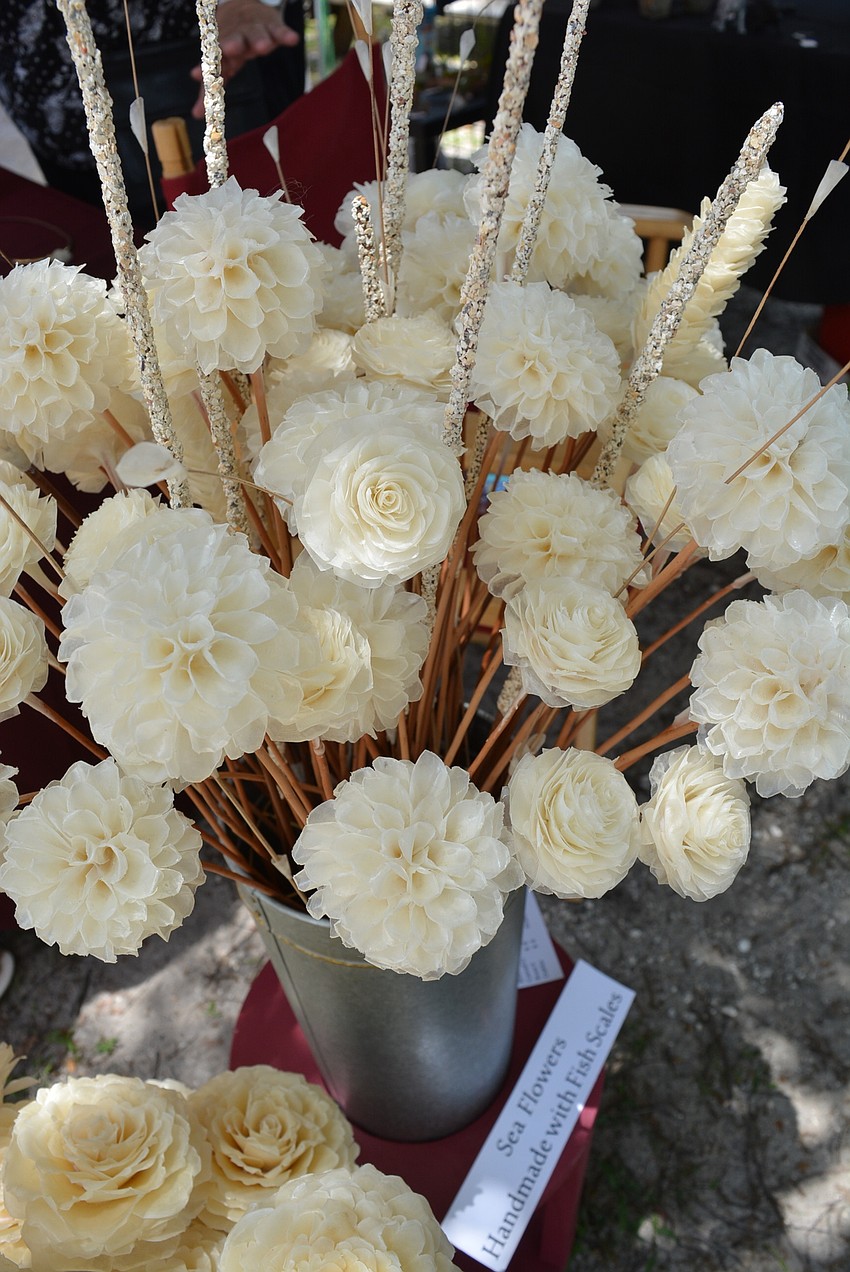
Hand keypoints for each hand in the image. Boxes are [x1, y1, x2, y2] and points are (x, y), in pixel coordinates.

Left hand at [190, 0, 300, 118]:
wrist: (244, 9)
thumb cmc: (233, 42)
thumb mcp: (221, 64)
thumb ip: (209, 87)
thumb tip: (197, 114)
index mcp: (223, 50)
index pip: (213, 59)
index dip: (205, 68)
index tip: (195, 74)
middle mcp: (237, 39)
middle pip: (234, 40)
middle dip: (233, 44)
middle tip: (231, 49)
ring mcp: (254, 31)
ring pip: (256, 34)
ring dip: (259, 40)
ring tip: (263, 47)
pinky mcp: (271, 26)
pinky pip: (278, 30)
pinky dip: (284, 34)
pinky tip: (292, 39)